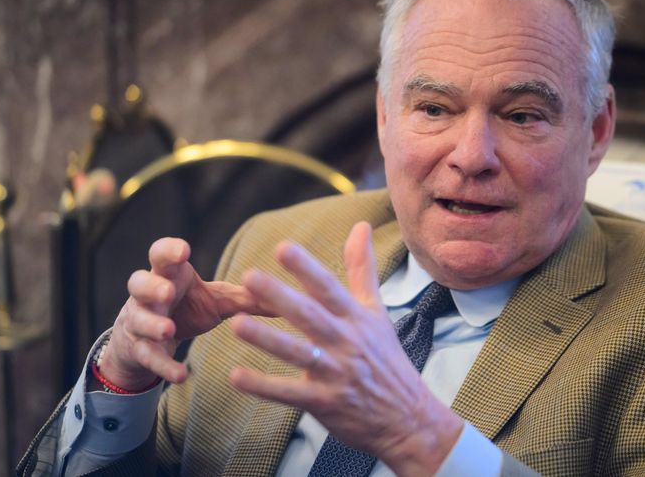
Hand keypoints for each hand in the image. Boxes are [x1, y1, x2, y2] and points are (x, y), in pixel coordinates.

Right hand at [102, 238, 266, 389]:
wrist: (153, 339)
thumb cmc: (188, 307)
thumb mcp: (218, 300)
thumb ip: (249, 297)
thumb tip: (292, 297)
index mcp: (169, 274)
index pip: (160, 254)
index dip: (169, 250)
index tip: (184, 251)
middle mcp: (149, 294)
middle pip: (139, 282)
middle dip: (152, 286)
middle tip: (169, 291)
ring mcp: (140, 321)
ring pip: (137, 319)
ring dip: (152, 324)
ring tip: (168, 330)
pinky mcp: (140, 349)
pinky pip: (148, 356)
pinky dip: (163, 365)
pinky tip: (181, 375)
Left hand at [229, 222, 463, 474]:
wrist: (408, 418)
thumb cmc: (387, 361)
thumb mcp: (377, 312)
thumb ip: (362, 269)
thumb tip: (360, 226)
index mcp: (356, 318)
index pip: (330, 288)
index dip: (307, 269)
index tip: (284, 248)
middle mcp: (347, 343)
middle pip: (311, 316)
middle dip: (280, 297)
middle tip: (250, 277)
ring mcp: (336, 374)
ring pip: (298, 354)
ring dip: (267, 339)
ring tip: (237, 324)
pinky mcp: (325, 403)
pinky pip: (289, 393)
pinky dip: (263, 386)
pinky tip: (236, 375)